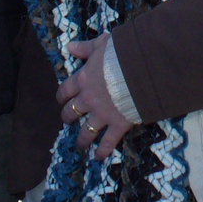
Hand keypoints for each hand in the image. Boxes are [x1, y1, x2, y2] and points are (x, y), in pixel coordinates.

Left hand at [56, 33, 132, 160]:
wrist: (141, 67)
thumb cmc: (121, 52)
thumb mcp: (101, 44)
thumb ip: (85, 47)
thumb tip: (69, 46)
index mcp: (84, 79)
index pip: (65, 90)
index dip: (62, 96)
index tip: (61, 100)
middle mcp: (89, 99)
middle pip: (71, 112)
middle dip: (68, 117)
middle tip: (68, 120)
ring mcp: (102, 113)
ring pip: (86, 131)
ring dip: (81, 139)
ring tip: (80, 144)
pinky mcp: (117, 124)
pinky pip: (107, 142)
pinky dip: (102, 151)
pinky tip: (98, 157)